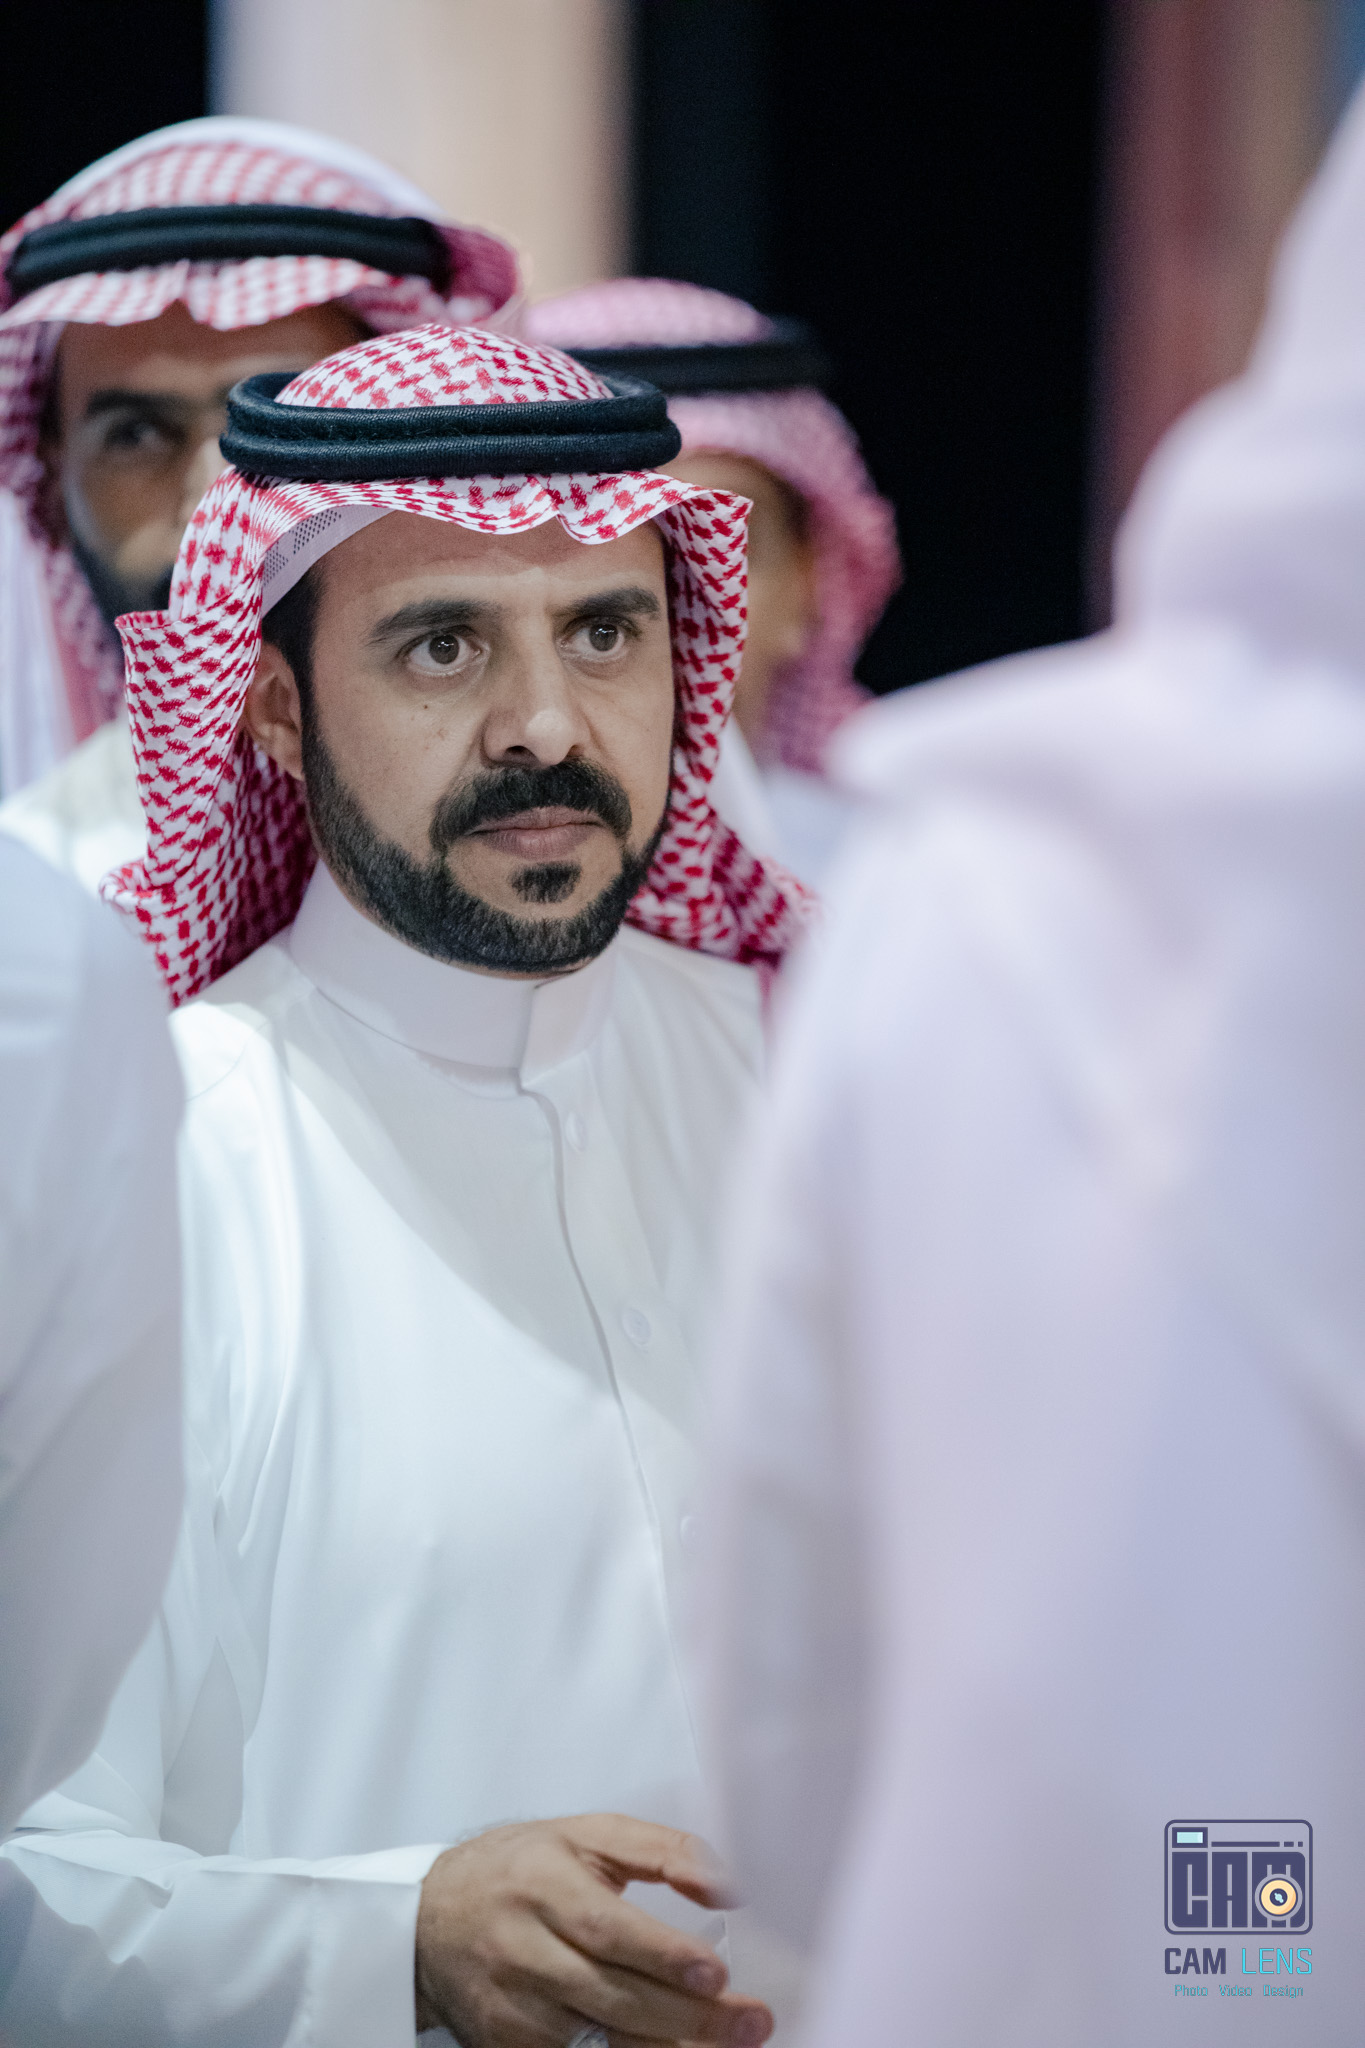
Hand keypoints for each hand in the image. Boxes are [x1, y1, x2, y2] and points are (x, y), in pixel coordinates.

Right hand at [414, 1813, 773, 2047]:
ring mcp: (513, 2006)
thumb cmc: (518, 1869)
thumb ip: (661, 1850)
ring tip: (729, 2045)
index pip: (605, 1927)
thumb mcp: (585, 1835)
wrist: (429, 1919)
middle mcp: (522, 1948)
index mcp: (541, 1883)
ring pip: (599, 2037)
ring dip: (669, 2045)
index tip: (716, 1974)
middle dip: (688, 2015)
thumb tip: (727, 1885)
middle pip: (611, 1993)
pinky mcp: (506, 2045)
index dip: (661, 1954)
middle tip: (752, 2023)